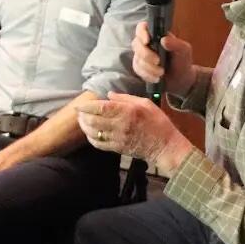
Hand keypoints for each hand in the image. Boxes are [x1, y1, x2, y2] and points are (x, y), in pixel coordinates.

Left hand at [78, 93, 193, 174]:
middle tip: (79, 113)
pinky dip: (91, 138)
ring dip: (85, 127)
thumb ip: (125, 98)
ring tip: (82, 122)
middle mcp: (120, 125)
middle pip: (93, 121)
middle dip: (83, 117)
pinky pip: (99, 144)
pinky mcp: (118, 148)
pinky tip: (90, 134)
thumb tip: (109, 94)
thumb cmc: (157, 122)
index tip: (79, 105)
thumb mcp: (145, 103)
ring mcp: (118, 138)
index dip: (87, 106)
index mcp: (127, 111)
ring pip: (94, 133)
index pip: (101, 108)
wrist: (165, 145)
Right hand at [132, 21, 195, 94]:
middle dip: (146, 54)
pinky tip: (156, 78)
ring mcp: (142, 55)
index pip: (142, 27)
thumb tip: (163, 40)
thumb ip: (177, 44)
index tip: (147, 41)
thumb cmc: (183, 61)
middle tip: (158, 61)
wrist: (180, 80)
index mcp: (157, 35)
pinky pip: (137, 69)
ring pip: (137, 59)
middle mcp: (147, 43)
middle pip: (136, 44)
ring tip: (161, 72)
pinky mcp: (140, 67)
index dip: (141, 32)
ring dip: (149, 68)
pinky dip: (147, 75)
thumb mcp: (184, 51)